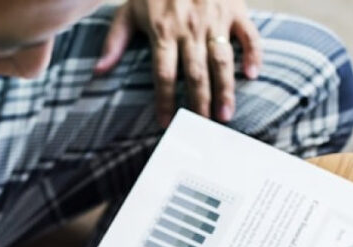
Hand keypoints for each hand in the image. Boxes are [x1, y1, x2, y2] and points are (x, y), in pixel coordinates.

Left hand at [95, 0, 262, 126]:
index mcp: (164, 31)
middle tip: (202, 128)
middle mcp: (190, 28)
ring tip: (225, 115)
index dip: (165, 100)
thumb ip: (115, 41)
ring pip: (222, 60)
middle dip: (199, 103)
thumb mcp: (128, 11)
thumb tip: (98, 71)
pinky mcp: (234, 9)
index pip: (164, 74)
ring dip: (225, 89)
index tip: (167, 122)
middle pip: (195, 73)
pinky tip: (253, 75)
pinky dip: (253, 54)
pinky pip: (248, 35)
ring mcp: (214, 19)